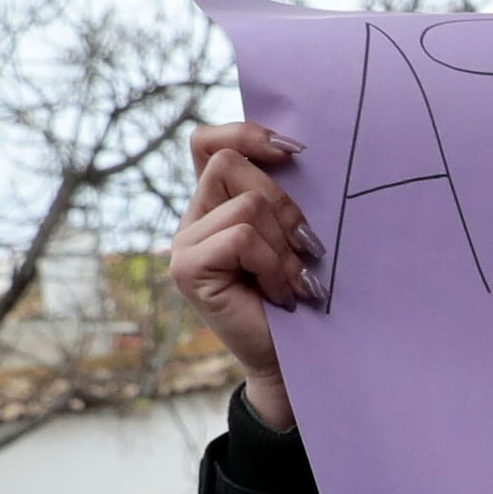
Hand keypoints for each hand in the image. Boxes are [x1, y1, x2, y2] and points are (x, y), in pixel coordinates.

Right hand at [171, 119, 319, 429]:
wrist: (302, 360)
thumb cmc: (308, 297)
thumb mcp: (298, 237)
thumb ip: (284, 199)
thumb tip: (298, 148)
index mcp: (216, 205)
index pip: (209, 143)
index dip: (245, 133)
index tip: (295, 150)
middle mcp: (193, 219)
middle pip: (231, 165)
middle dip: (283, 204)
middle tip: (306, 249)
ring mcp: (184, 244)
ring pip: (244, 204)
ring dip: (283, 245)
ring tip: (293, 281)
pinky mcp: (187, 269)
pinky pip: (241, 237)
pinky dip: (273, 264)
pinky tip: (282, 294)